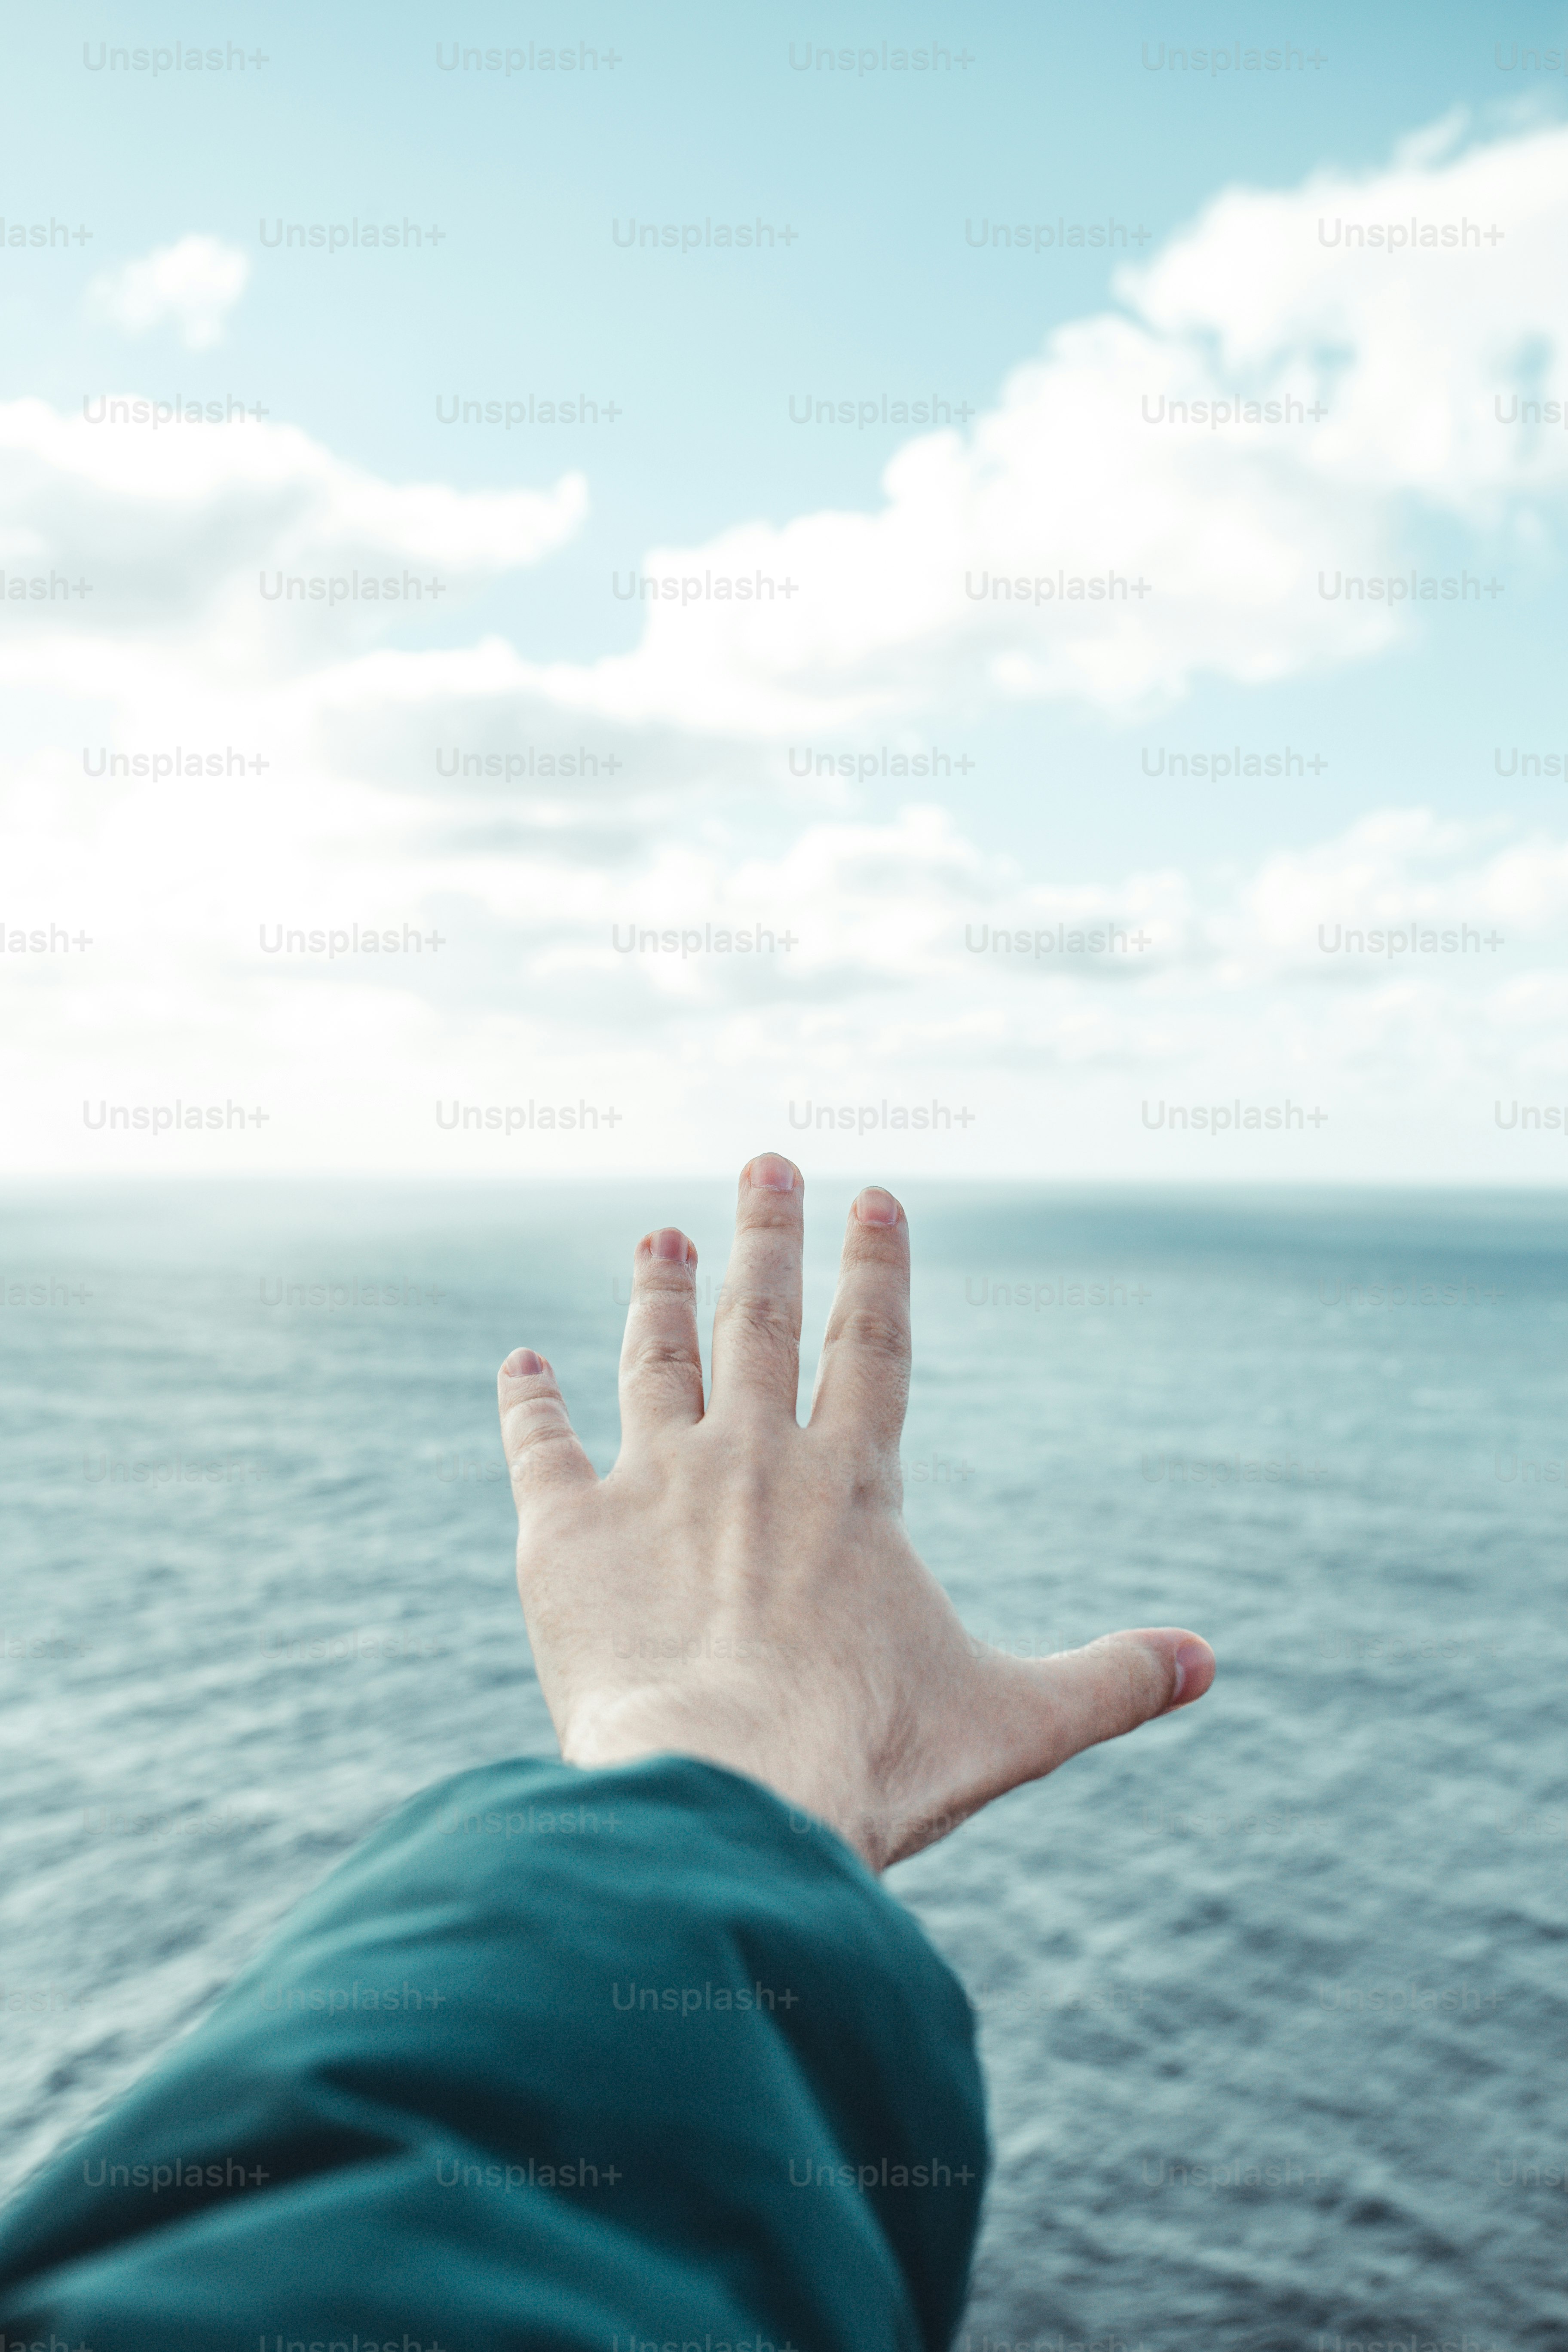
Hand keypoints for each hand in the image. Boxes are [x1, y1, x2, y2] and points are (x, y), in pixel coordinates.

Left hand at [496, 1154, 1213, 1872]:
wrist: (723, 1794)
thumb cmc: (869, 1758)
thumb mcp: (1013, 1721)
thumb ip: (1110, 1682)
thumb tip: (1208, 1662)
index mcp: (850, 1486)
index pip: (869, 1345)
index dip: (875, 1267)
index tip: (873, 1195)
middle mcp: (750, 1460)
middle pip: (758, 1320)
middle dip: (766, 1234)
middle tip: (765, 1161)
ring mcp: (653, 1485)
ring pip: (654, 1361)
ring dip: (659, 1293)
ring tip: (661, 1235)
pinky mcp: (566, 1534)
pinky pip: (541, 1448)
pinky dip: (529, 1404)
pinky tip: (521, 1365)